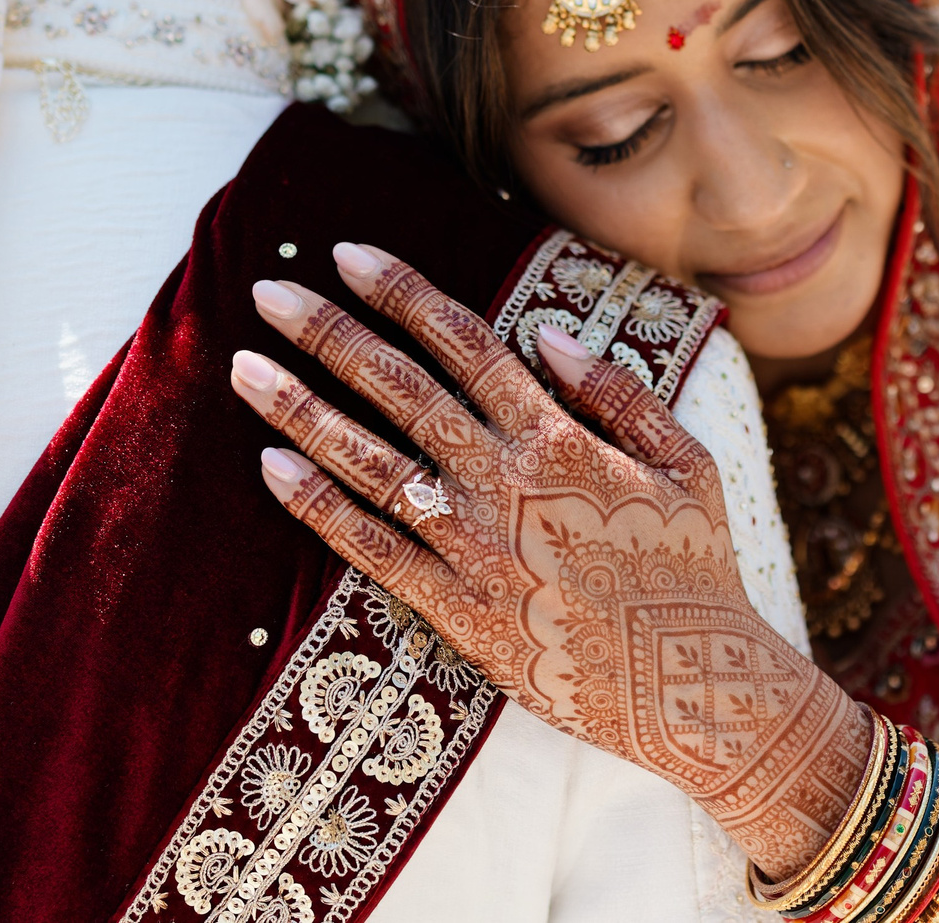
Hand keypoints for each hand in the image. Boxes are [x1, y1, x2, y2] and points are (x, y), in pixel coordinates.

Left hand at [236, 242, 872, 880]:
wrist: (687, 683)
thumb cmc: (693, 568)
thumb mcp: (688, 463)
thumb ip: (619, 392)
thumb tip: (547, 333)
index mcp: (559, 435)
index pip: (462, 342)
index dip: (400, 292)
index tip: (346, 254)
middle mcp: (504, 480)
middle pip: (399, 387)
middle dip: (328, 332)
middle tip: (267, 290)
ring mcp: (472, 545)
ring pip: (368, 461)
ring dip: (301, 409)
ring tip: (245, 369)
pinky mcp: (454, 607)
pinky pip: (370, 548)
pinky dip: (317, 506)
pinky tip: (272, 467)